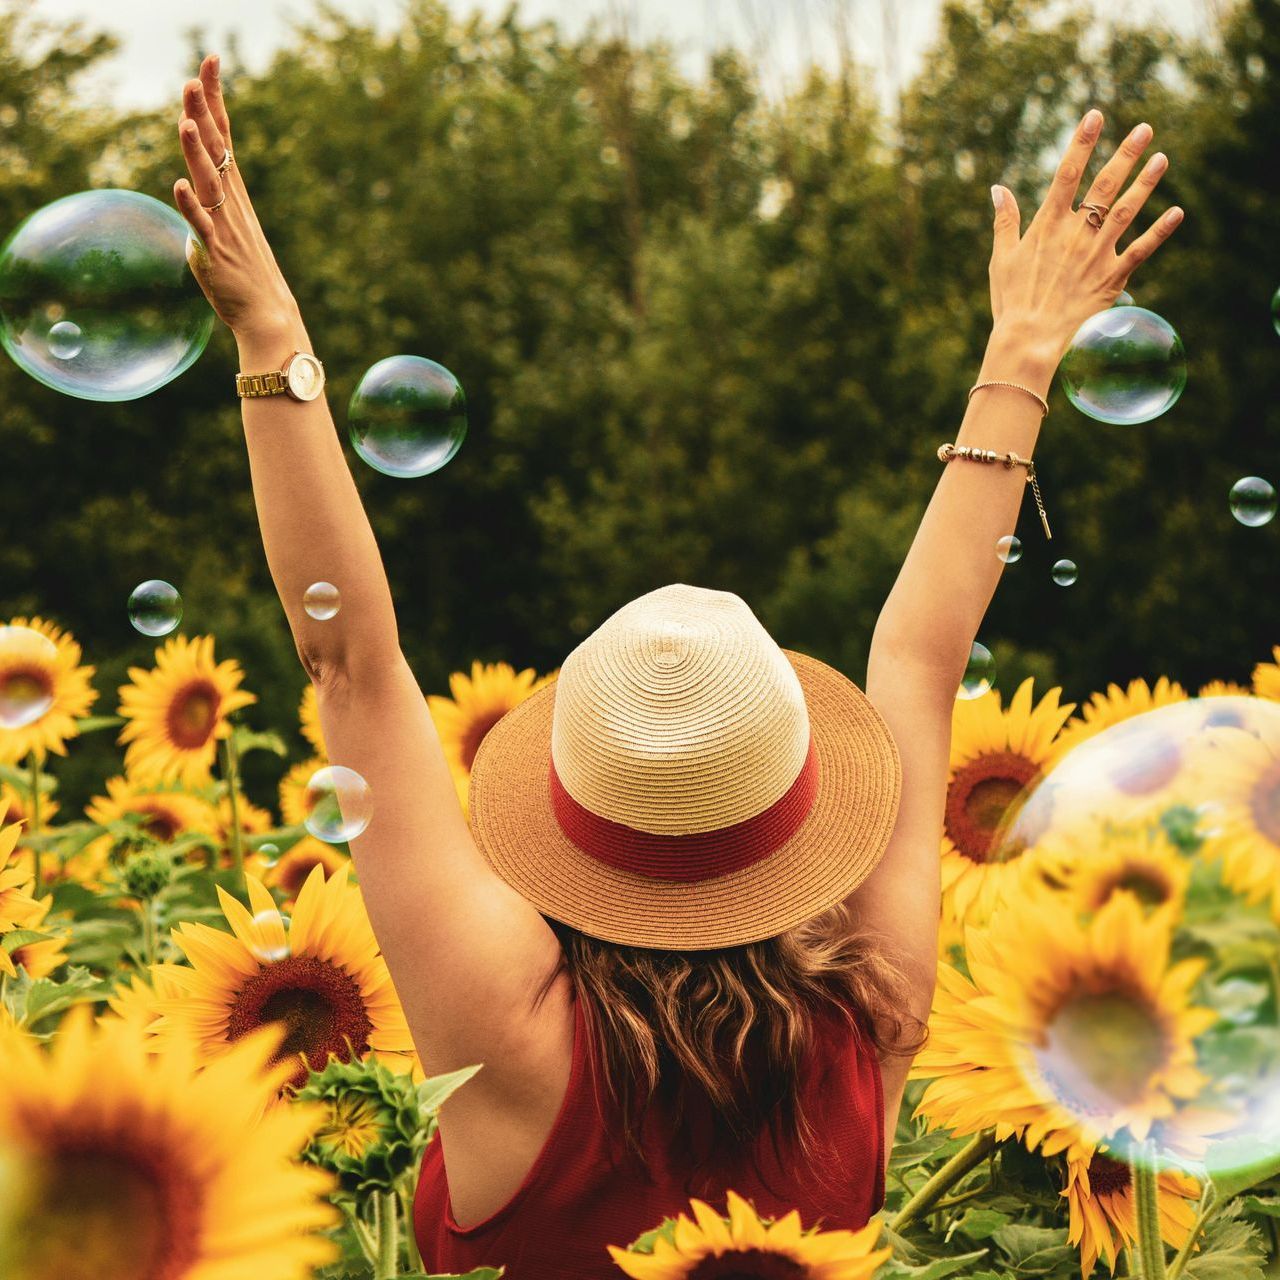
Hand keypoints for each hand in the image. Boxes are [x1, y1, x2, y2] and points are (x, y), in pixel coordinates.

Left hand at [173, 55, 299, 342]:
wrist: (268, 315)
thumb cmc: (246, 277)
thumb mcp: (223, 233)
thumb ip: (204, 212)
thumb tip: (190, 201)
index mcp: (233, 194)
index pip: (223, 136)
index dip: (214, 99)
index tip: (209, 62)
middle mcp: (231, 204)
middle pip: (217, 150)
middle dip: (205, 112)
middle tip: (195, 77)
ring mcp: (225, 227)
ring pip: (209, 182)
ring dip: (198, 153)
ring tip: (187, 122)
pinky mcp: (216, 253)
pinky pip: (202, 226)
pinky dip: (191, 206)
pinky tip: (180, 185)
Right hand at [988, 108, 1183, 363]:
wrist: (1028, 340)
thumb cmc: (1011, 302)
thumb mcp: (1001, 259)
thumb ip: (1004, 221)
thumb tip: (998, 189)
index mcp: (1047, 226)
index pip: (1067, 173)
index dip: (1082, 142)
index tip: (1095, 115)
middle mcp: (1075, 234)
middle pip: (1104, 185)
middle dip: (1125, 154)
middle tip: (1144, 128)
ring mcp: (1096, 255)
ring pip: (1126, 211)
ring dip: (1145, 183)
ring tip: (1161, 159)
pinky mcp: (1111, 278)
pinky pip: (1141, 251)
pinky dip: (1159, 232)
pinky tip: (1176, 212)